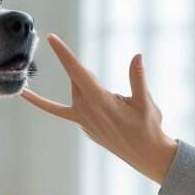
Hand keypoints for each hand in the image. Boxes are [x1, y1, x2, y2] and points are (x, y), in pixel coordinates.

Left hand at [20, 34, 177, 184]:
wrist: (146, 155)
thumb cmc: (148, 127)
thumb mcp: (145, 102)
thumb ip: (138, 78)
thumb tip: (137, 56)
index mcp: (100, 100)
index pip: (78, 71)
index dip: (64, 54)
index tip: (51, 38)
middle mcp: (87, 111)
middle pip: (76, 80)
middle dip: (79, 68)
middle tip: (91, 66)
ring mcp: (84, 121)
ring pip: (74, 93)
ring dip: (80, 83)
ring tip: (90, 82)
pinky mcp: (85, 128)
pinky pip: (66, 113)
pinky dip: (53, 105)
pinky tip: (46, 97)